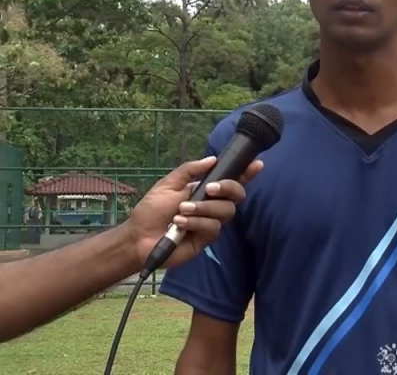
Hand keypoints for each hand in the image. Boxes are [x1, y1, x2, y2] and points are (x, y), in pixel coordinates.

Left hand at [126, 156, 262, 269]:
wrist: (138, 237)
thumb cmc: (151, 211)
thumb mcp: (167, 185)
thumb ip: (189, 170)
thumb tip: (212, 159)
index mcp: (205, 190)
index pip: (231, 180)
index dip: (246, 173)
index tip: (257, 164)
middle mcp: (212, 205)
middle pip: (237, 195)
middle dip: (227, 188)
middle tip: (209, 189)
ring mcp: (211, 222)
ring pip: (226, 211)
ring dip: (204, 208)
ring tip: (181, 211)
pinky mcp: (207, 238)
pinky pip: (213, 227)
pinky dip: (196, 222)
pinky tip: (180, 224)